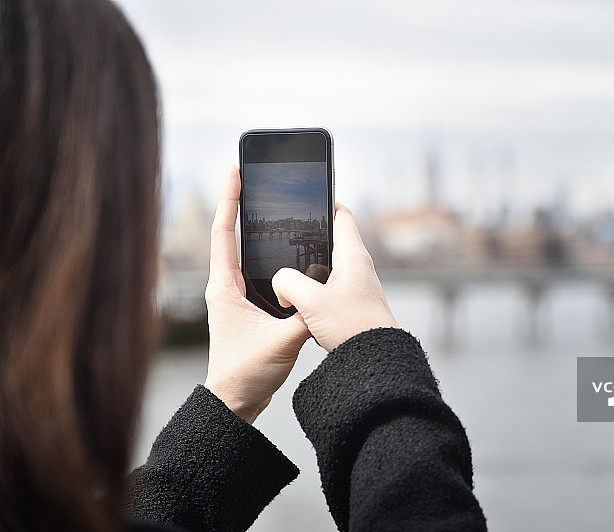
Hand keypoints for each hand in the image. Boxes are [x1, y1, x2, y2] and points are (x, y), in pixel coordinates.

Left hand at [204, 166, 310, 423]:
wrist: (234, 402)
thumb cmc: (245, 374)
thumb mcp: (281, 343)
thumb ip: (305, 317)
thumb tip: (325, 294)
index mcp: (225, 288)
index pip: (224, 233)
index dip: (229, 199)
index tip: (235, 171)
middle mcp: (226, 287)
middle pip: (231, 234)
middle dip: (239, 204)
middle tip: (253, 178)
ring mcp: (235, 297)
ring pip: (243, 253)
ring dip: (252, 228)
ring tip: (267, 204)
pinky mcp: (248, 308)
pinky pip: (255, 271)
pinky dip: (266, 254)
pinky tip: (285, 251)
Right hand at [272, 203, 396, 351]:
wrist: (375, 361)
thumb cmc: (353, 329)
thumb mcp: (311, 302)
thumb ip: (288, 283)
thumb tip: (280, 282)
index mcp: (353, 256)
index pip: (341, 214)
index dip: (323, 202)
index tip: (305, 200)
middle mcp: (359, 266)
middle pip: (332, 240)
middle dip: (308, 240)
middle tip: (285, 240)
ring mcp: (358, 285)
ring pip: (328, 266)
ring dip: (309, 269)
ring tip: (287, 274)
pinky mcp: (354, 303)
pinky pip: (330, 287)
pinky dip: (314, 288)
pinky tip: (299, 301)